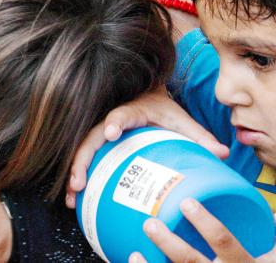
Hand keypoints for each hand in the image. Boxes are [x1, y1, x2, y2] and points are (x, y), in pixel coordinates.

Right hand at [65, 89, 228, 208]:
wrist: (146, 96)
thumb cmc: (162, 110)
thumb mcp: (181, 119)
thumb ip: (199, 135)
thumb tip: (223, 153)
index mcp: (131, 111)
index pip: (120, 116)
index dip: (114, 123)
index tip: (111, 133)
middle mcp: (110, 121)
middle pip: (90, 139)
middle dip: (82, 161)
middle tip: (78, 183)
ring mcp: (101, 133)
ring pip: (82, 152)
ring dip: (74, 173)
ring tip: (72, 197)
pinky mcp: (99, 145)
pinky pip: (85, 160)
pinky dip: (78, 177)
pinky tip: (75, 199)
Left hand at [131, 198, 275, 261]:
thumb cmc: (261, 259)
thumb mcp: (269, 244)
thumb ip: (259, 219)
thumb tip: (233, 169)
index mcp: (244, 262)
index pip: (224, 242)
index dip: (206, 224)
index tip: (187, 203)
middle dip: (170, 245)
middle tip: (150, 224)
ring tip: (135, 253)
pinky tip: (135, 260)